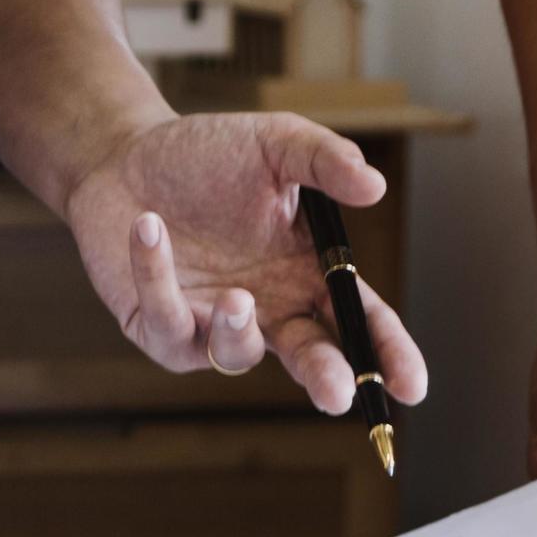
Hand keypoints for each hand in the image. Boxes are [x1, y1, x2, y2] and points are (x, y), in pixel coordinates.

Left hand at [60, 112, 430, 414]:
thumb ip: (326, 161)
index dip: (388, 356)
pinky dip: (157, 275)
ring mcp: (212, 324)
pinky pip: (167, 321)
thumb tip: (375, 187)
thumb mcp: (275, 144)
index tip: (410, 387)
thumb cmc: (208, 155)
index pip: (359, 321)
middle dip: (326, 377)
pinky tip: (150, 226)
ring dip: (240, 331)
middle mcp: (267, 309)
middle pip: (310, 357)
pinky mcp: (158, 326)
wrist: (126, 155)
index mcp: (307, 275)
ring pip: (236, 354)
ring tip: (239, 296)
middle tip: (336, 392)